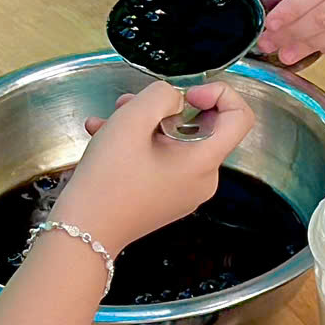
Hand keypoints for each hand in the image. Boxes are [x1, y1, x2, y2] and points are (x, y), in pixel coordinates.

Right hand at [61, 80, 254, 246]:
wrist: (84, 230)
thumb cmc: (108, 180)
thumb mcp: (132, 120)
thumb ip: (160, 95)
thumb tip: (173, 98)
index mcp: (204, 162)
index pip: (240, 118)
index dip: (219, 94)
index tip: (187, 94)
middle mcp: (202, 179)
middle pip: (200, 128)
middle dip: (165, 108)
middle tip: (130, 105)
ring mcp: (184, 191)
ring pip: (175, 142)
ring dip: (143, 124)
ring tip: (110, 120)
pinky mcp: (166, 197)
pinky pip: (162, 160)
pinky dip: (138, 145)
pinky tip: (104, 137)